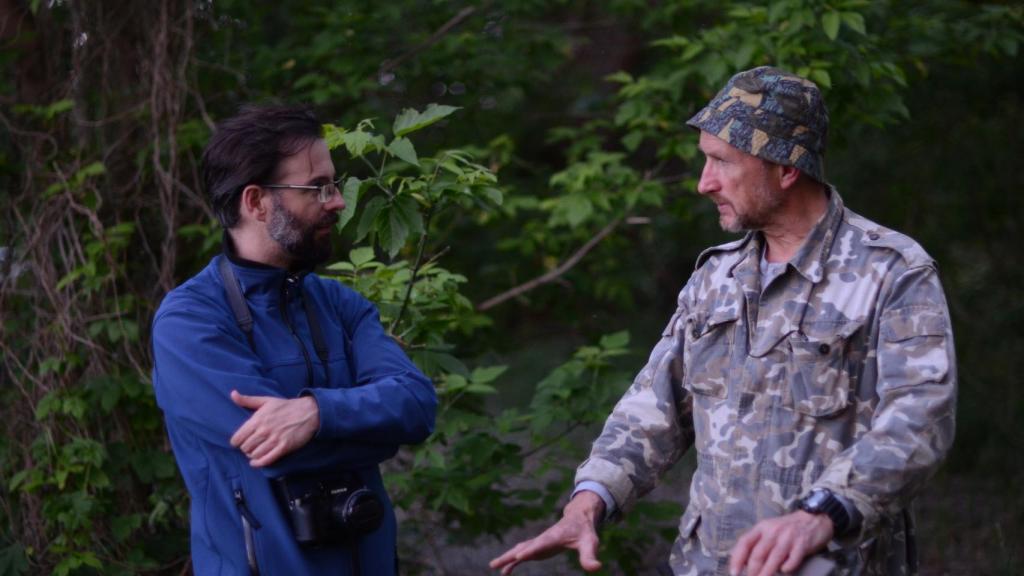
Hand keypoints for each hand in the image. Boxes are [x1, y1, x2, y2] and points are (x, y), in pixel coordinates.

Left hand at [229, 390, 319, 466]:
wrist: (309, 412)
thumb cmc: (286, 406)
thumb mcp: (266, 400)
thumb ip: (247, 400)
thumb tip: (232, 394)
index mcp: (258, 419)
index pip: (237, 438)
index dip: (236, 442)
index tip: (240, 441)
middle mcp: (264, 430)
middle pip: (245, 448)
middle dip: (245, 449)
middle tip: (250, 446)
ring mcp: (274, 439)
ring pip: (255, 455)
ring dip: (253, 455)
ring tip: (255, 451)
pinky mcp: (284, 447)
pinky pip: (267, 460)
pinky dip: (259, 463)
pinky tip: (256, 462)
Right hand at [489, 491, 604, 574]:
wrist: (578, 519)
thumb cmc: (584, 532)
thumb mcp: (590, 543)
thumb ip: (590, 555)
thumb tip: (596, 568)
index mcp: (553, 537)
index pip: (540, 544)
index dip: (531, 550)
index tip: (520, 555)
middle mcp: (542, 539)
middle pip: (523, 547)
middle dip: (510, 555)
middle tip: (495, 563)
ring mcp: (538, 543)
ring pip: (518, 550)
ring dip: (506, 558)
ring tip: (493, 566)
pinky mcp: (537, 548)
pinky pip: (522, 555)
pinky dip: (512, 562)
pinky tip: (505, 572)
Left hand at [728, 510, 832, 575]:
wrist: (814, 518)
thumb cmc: (788, 528)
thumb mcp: (770, 529)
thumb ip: (758, 542)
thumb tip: (744, 562)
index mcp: (762, 527)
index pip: (744, 542)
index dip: (737, 558)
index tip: (734, 572)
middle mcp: (773, 531)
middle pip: (758, 554)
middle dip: (752, 571)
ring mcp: (788, 538)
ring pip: (773, 559)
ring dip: (766, 573)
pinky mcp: (802, 545)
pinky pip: (792, 561)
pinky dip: (787, 569)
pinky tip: (784, 571)